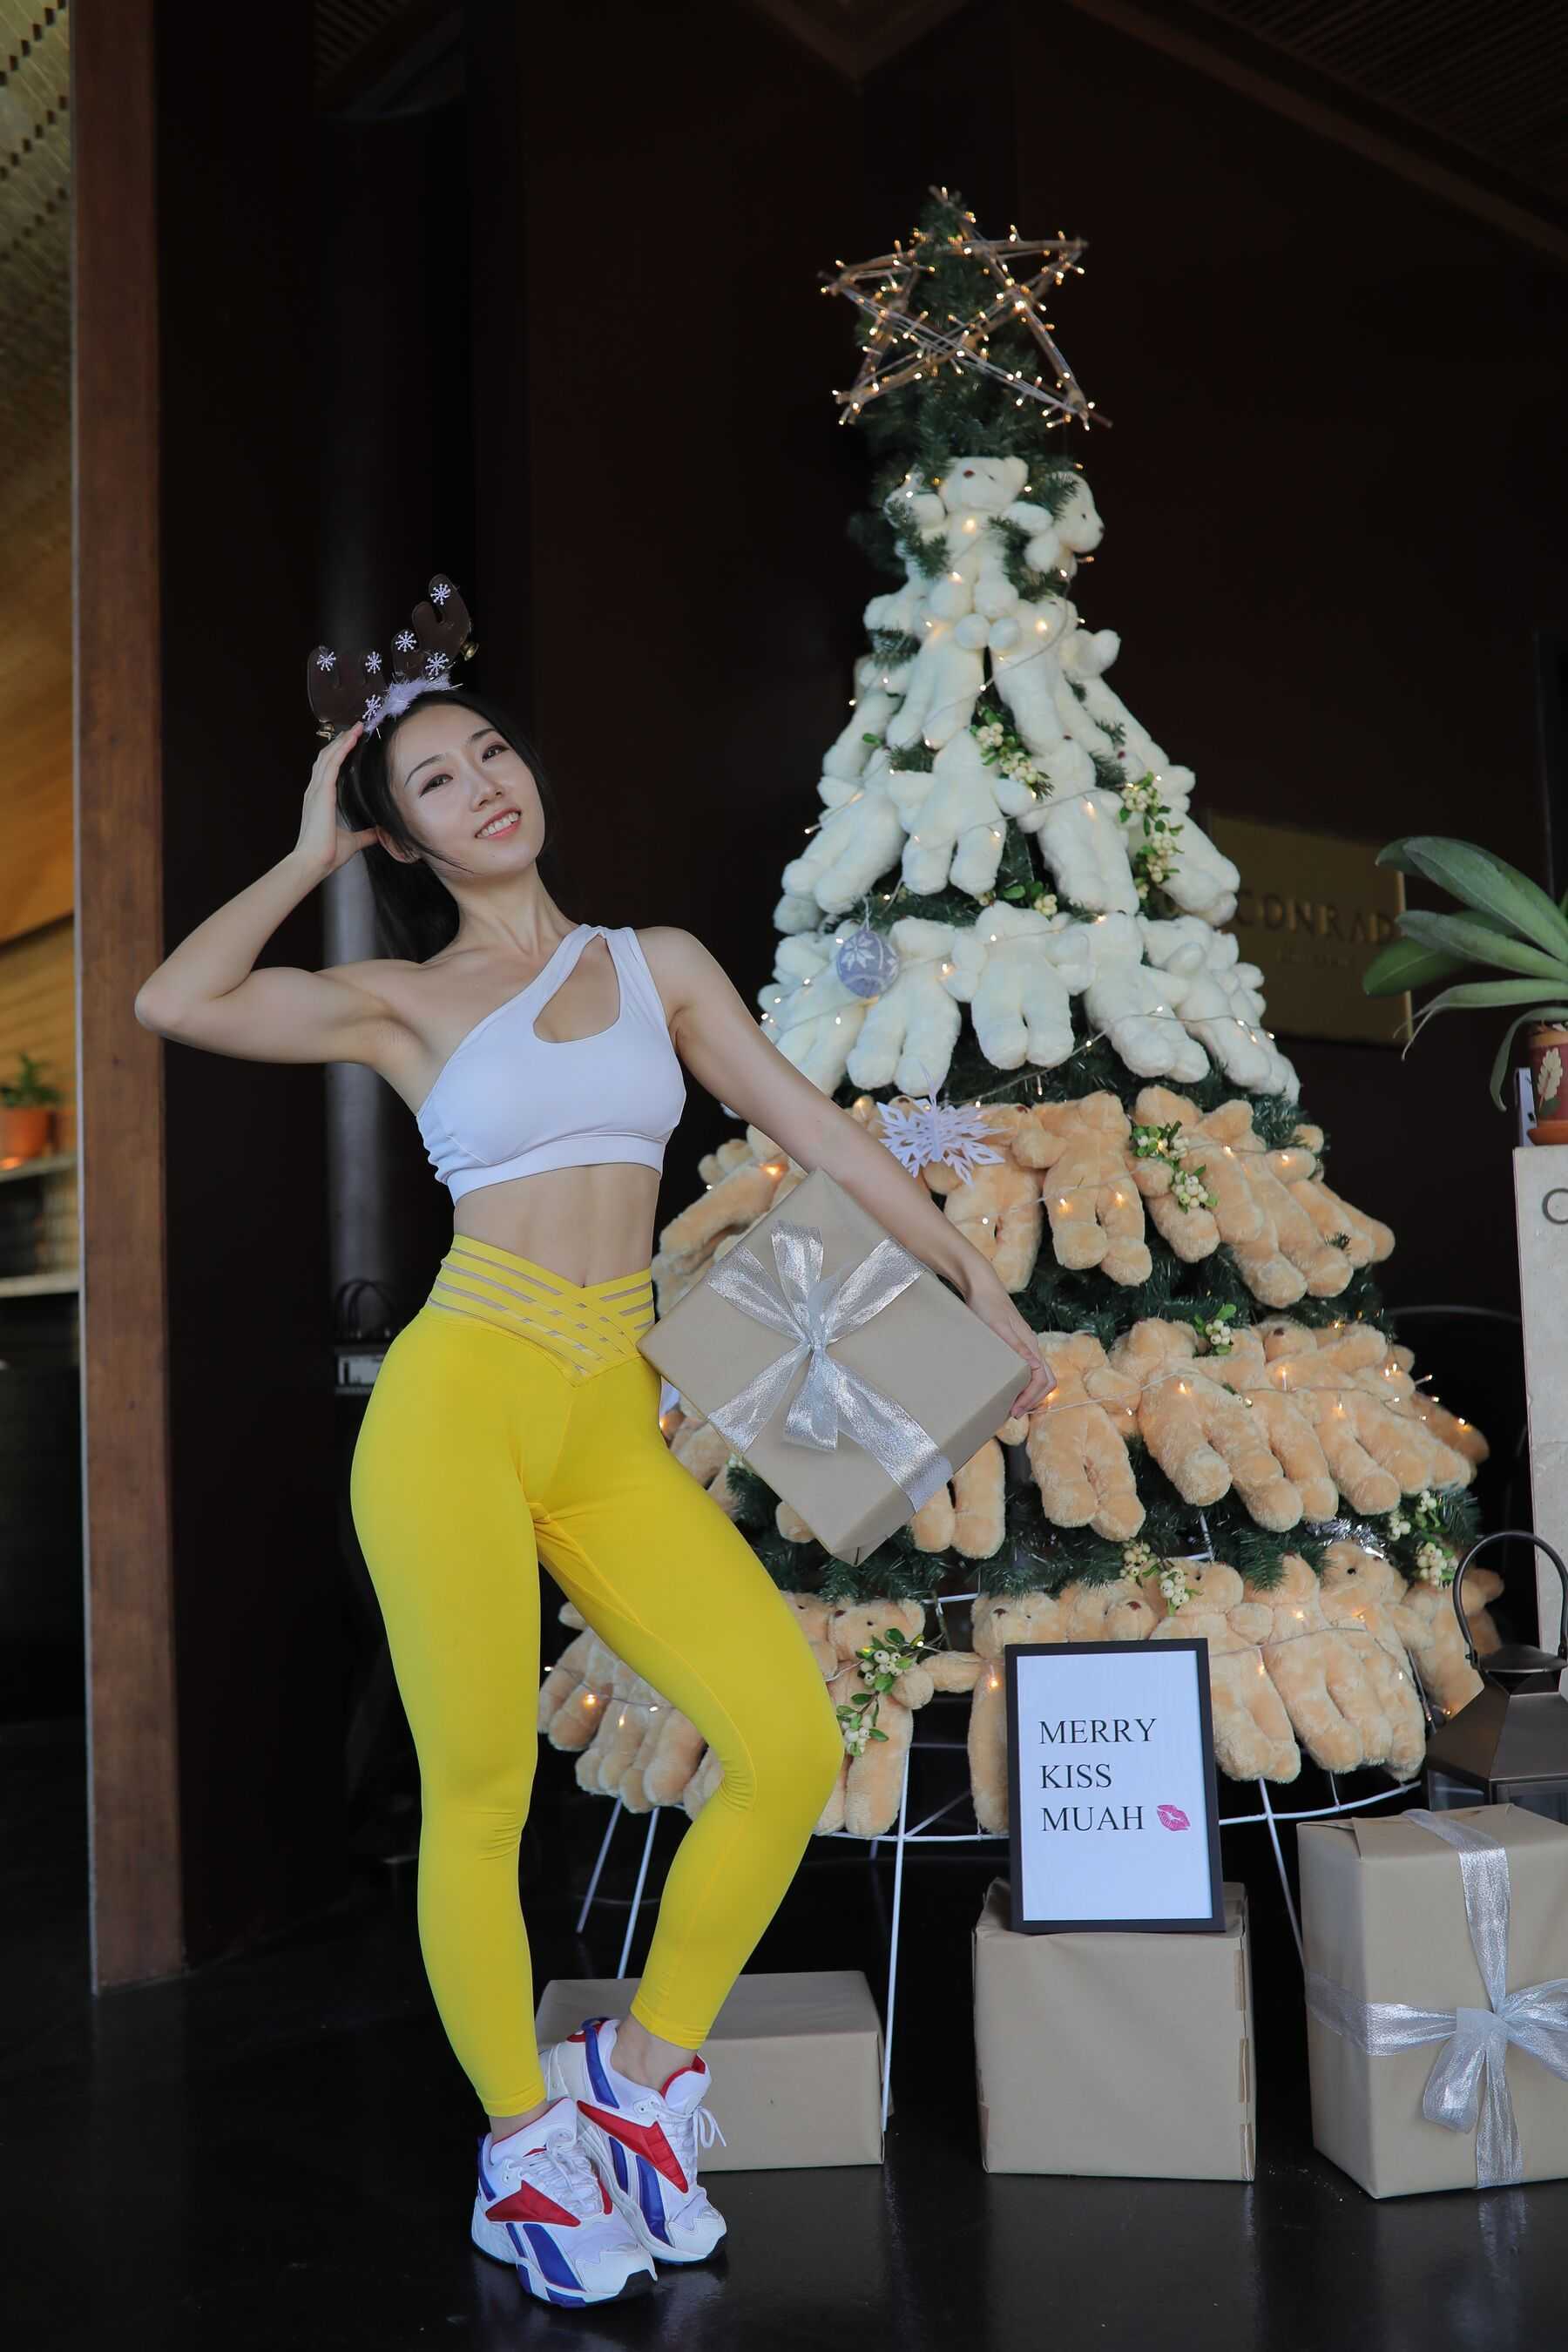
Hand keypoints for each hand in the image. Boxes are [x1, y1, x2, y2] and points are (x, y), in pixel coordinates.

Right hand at [294, 722, 379, 876]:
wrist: (315, 861)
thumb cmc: (328, 853)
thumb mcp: (353, 841)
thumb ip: (365, 835)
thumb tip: (378, 833)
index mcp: (320, 799)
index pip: (329, 770)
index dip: (339, 754)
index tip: (351, 743)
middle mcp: (316, 791)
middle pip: (327, 757)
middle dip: (341, 742)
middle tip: (356, 729)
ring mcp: (317, 790)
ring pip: (328, 756)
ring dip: (342, 740)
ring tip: (356, 728)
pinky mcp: (322, 792)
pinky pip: (332, 763)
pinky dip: (342, 748)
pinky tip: (352, 738)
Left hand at [961, 1261, 1053, 1416]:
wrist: (978, 1283)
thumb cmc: (986, 1304)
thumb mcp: (999, 1327)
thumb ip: (1017, 1346)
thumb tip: (1034, 1367)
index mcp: (1031, 1344)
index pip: (1043, 1379)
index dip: (1031, 1398)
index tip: (1014, 1411)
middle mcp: (1031, 1346)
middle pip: (1045, 1380)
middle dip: (1033, 1399)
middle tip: (1012, 1412)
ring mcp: (1022, 1345)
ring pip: (1035, 1375)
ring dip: (1027, 1392)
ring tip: (1008, 1404)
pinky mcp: (1012, 1344)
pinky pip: (1024, 1368)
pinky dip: (1019, 1382)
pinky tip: (1002, 1385)